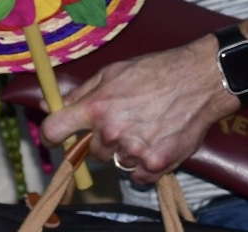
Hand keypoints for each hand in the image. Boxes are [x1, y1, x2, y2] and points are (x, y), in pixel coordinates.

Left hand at [39, 37, 235, 185]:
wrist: (198, 80)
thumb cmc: (156, 71)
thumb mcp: (113, 72)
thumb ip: (80, 92)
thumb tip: (49, 103)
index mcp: (97, 107)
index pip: (55, 130)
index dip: (50, 136)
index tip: (55, 138)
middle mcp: (113, 131)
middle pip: (92, 151)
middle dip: (104, 139)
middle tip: (125, 120)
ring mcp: (134, 151)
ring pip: (117, 162)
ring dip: (126, 151)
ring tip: (146, 126)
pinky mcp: (156, 165)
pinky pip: (138, 176)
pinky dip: (144, 165)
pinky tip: (156, 142)